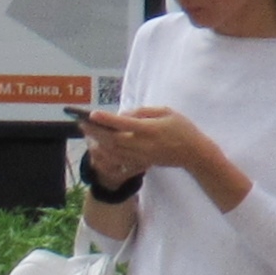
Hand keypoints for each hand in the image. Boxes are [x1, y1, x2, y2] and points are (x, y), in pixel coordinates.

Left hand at [77, 106, 230, 185]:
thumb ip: (143, 112)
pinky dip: (106, 152)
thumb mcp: (166, 112)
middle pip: (113, 139)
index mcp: (150, 129)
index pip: (124, 124)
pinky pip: (119, 159)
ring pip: (113, 151)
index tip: (92, 114)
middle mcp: (143, 144)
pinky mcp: (141, 162)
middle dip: (95, 131)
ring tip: (87, 132)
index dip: (107, 119)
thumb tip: (123, 115)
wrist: (194, 153)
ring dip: (98, 142)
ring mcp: (141, 156)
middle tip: (82, 122)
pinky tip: (99, 145)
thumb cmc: (182, 128)